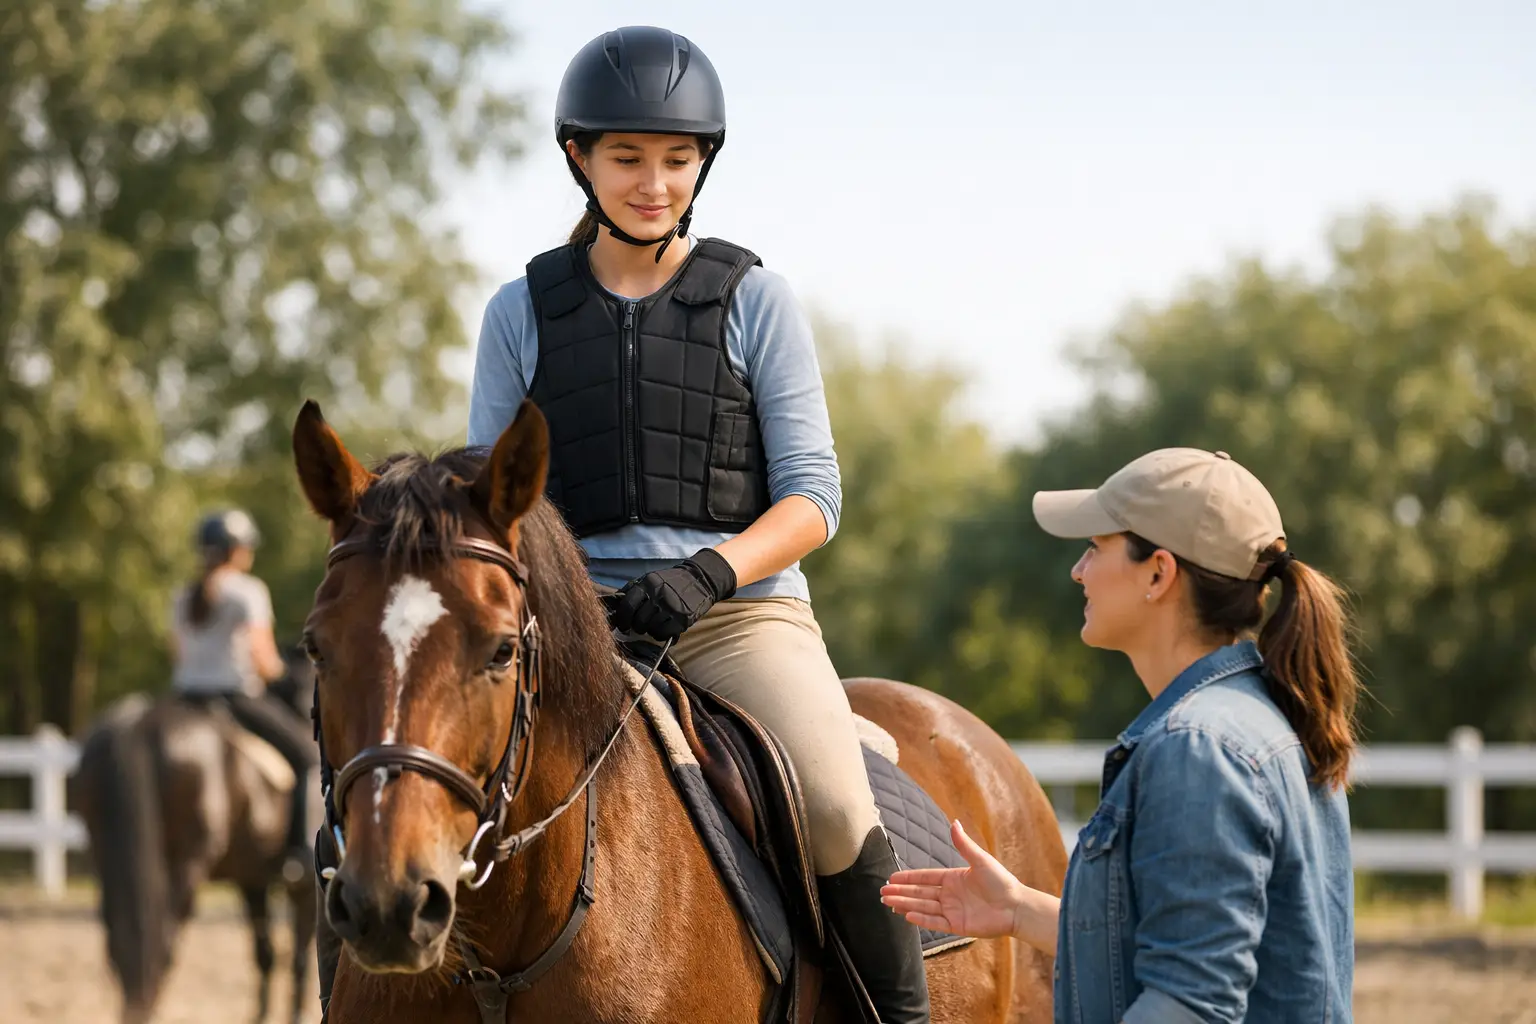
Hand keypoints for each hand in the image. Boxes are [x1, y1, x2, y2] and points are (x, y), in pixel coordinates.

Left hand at [606, 548, 736, 641]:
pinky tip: (662, 629)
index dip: (621, 619)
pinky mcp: (682, 619)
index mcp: (648, 584)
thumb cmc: (670, 581)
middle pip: (638, 621)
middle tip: (638, 626)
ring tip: (653, 625)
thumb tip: (614, 605)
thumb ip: (633, 590)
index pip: (627, 605)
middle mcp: (659, 595)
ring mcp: (671, 608)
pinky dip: (660, 635)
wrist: (700, 579)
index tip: (622, 624)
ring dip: (649, 631)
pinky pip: (664, 634)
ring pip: (650, 629)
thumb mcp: (650, 579)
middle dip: (635, 627)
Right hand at [880, 820, 1029, 939]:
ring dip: (906, 905)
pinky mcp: (957, 926)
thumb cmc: (1001, 881)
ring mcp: (952, 911)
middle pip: (920, 894)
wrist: (1016, 906)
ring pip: (923, 907)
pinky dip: (921, 919)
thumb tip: (954, 822)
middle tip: (882, 893)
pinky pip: (935, 922)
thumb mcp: (980, 860)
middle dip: (901, 893)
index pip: (925, 878)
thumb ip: (964, 844)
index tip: (891, 878)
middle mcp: (950, 895)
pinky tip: (907, 915)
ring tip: (888, 903)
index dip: (908, 878)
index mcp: (953, 878)